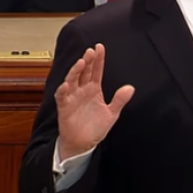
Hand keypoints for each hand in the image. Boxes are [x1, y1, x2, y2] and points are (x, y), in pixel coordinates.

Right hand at [55, 43, 134, 158]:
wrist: (83, 144)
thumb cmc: (95, 128)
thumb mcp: (111, 114)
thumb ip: (119, 100)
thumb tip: (130, 88)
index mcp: (93, 89)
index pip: (96, 71)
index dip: (98, 59)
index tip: (100, 47)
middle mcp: (82, 90)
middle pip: (84, 72)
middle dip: (88, 61)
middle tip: (91, 51)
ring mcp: (72, 97)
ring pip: (72, 80)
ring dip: (76, 71)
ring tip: (82, 62)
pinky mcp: (64, 107)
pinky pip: (62, 96)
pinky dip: (63, 90)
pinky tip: (67, 84)